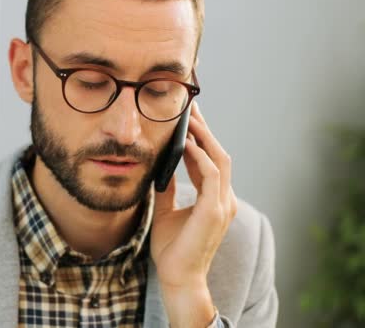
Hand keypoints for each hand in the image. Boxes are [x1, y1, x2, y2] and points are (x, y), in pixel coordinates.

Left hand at [149, 101, 237, 326]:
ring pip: (220, 159)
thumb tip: (160, 168)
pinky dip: (201, 157)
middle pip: (219, 153)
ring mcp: (222, 205)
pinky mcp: (214, 212)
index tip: (188, 117)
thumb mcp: (165, 210)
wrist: (177, 277)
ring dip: (205, 137)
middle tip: (190, 106)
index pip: (211, 159)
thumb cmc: (173, 248)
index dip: (201, 137)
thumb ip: (167, 189)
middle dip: (205, 129)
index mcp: (214, 199)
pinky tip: (187, 143)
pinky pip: (212, 176)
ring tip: (189, 117)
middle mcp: (223, 199)